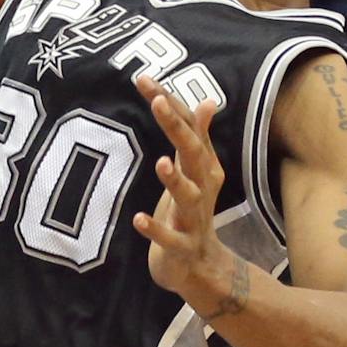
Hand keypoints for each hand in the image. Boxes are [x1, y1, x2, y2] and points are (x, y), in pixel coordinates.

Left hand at [132, 75, 247, 319]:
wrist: (201, 268)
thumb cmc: (189, 213)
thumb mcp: (195, 174)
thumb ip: (196, 138)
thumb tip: (207, 101)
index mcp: (202, 168)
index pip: (187, 130)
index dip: (169, 105)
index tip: (144, 78)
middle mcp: (202, 189)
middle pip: (193, 155)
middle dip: (178, 129)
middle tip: (159, 103)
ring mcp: (194, 218)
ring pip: (188, 197)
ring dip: (175, 180)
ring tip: (160, 162)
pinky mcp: (182, 247)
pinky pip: (170, 238)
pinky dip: (156, 229)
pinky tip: (139, 218)